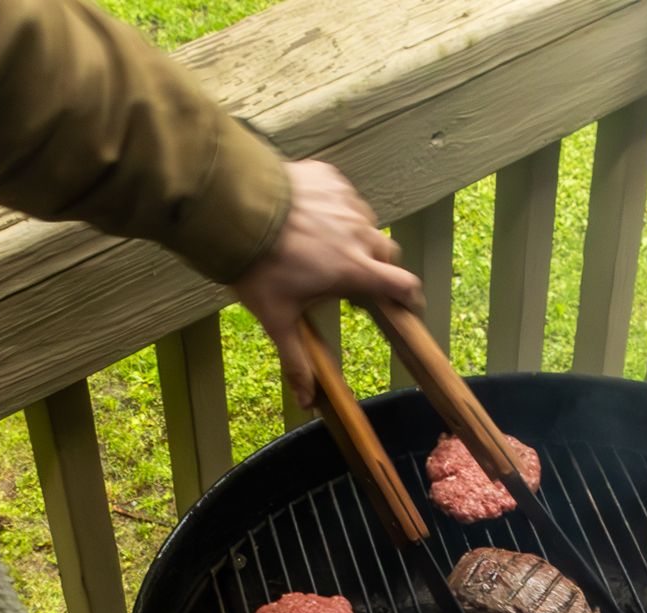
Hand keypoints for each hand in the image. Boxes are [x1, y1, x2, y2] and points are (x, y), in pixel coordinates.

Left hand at [234, 159, 423, 410]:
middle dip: (377, 267)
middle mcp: (358, 234)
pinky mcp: (330, 179)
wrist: (236, 208)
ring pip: (366, 223)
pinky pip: (344, 196)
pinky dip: (335, 208)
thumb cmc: (257, 266)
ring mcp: (346, 202)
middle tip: (353, 277)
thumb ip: (297, 359)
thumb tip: (308, 400)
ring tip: (324, 245)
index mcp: (354, 270)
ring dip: (355, 236)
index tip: (408, 304)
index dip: (410, 297)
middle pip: (387, 254)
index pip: (403, 285)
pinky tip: (309, 216)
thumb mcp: (277, 318)